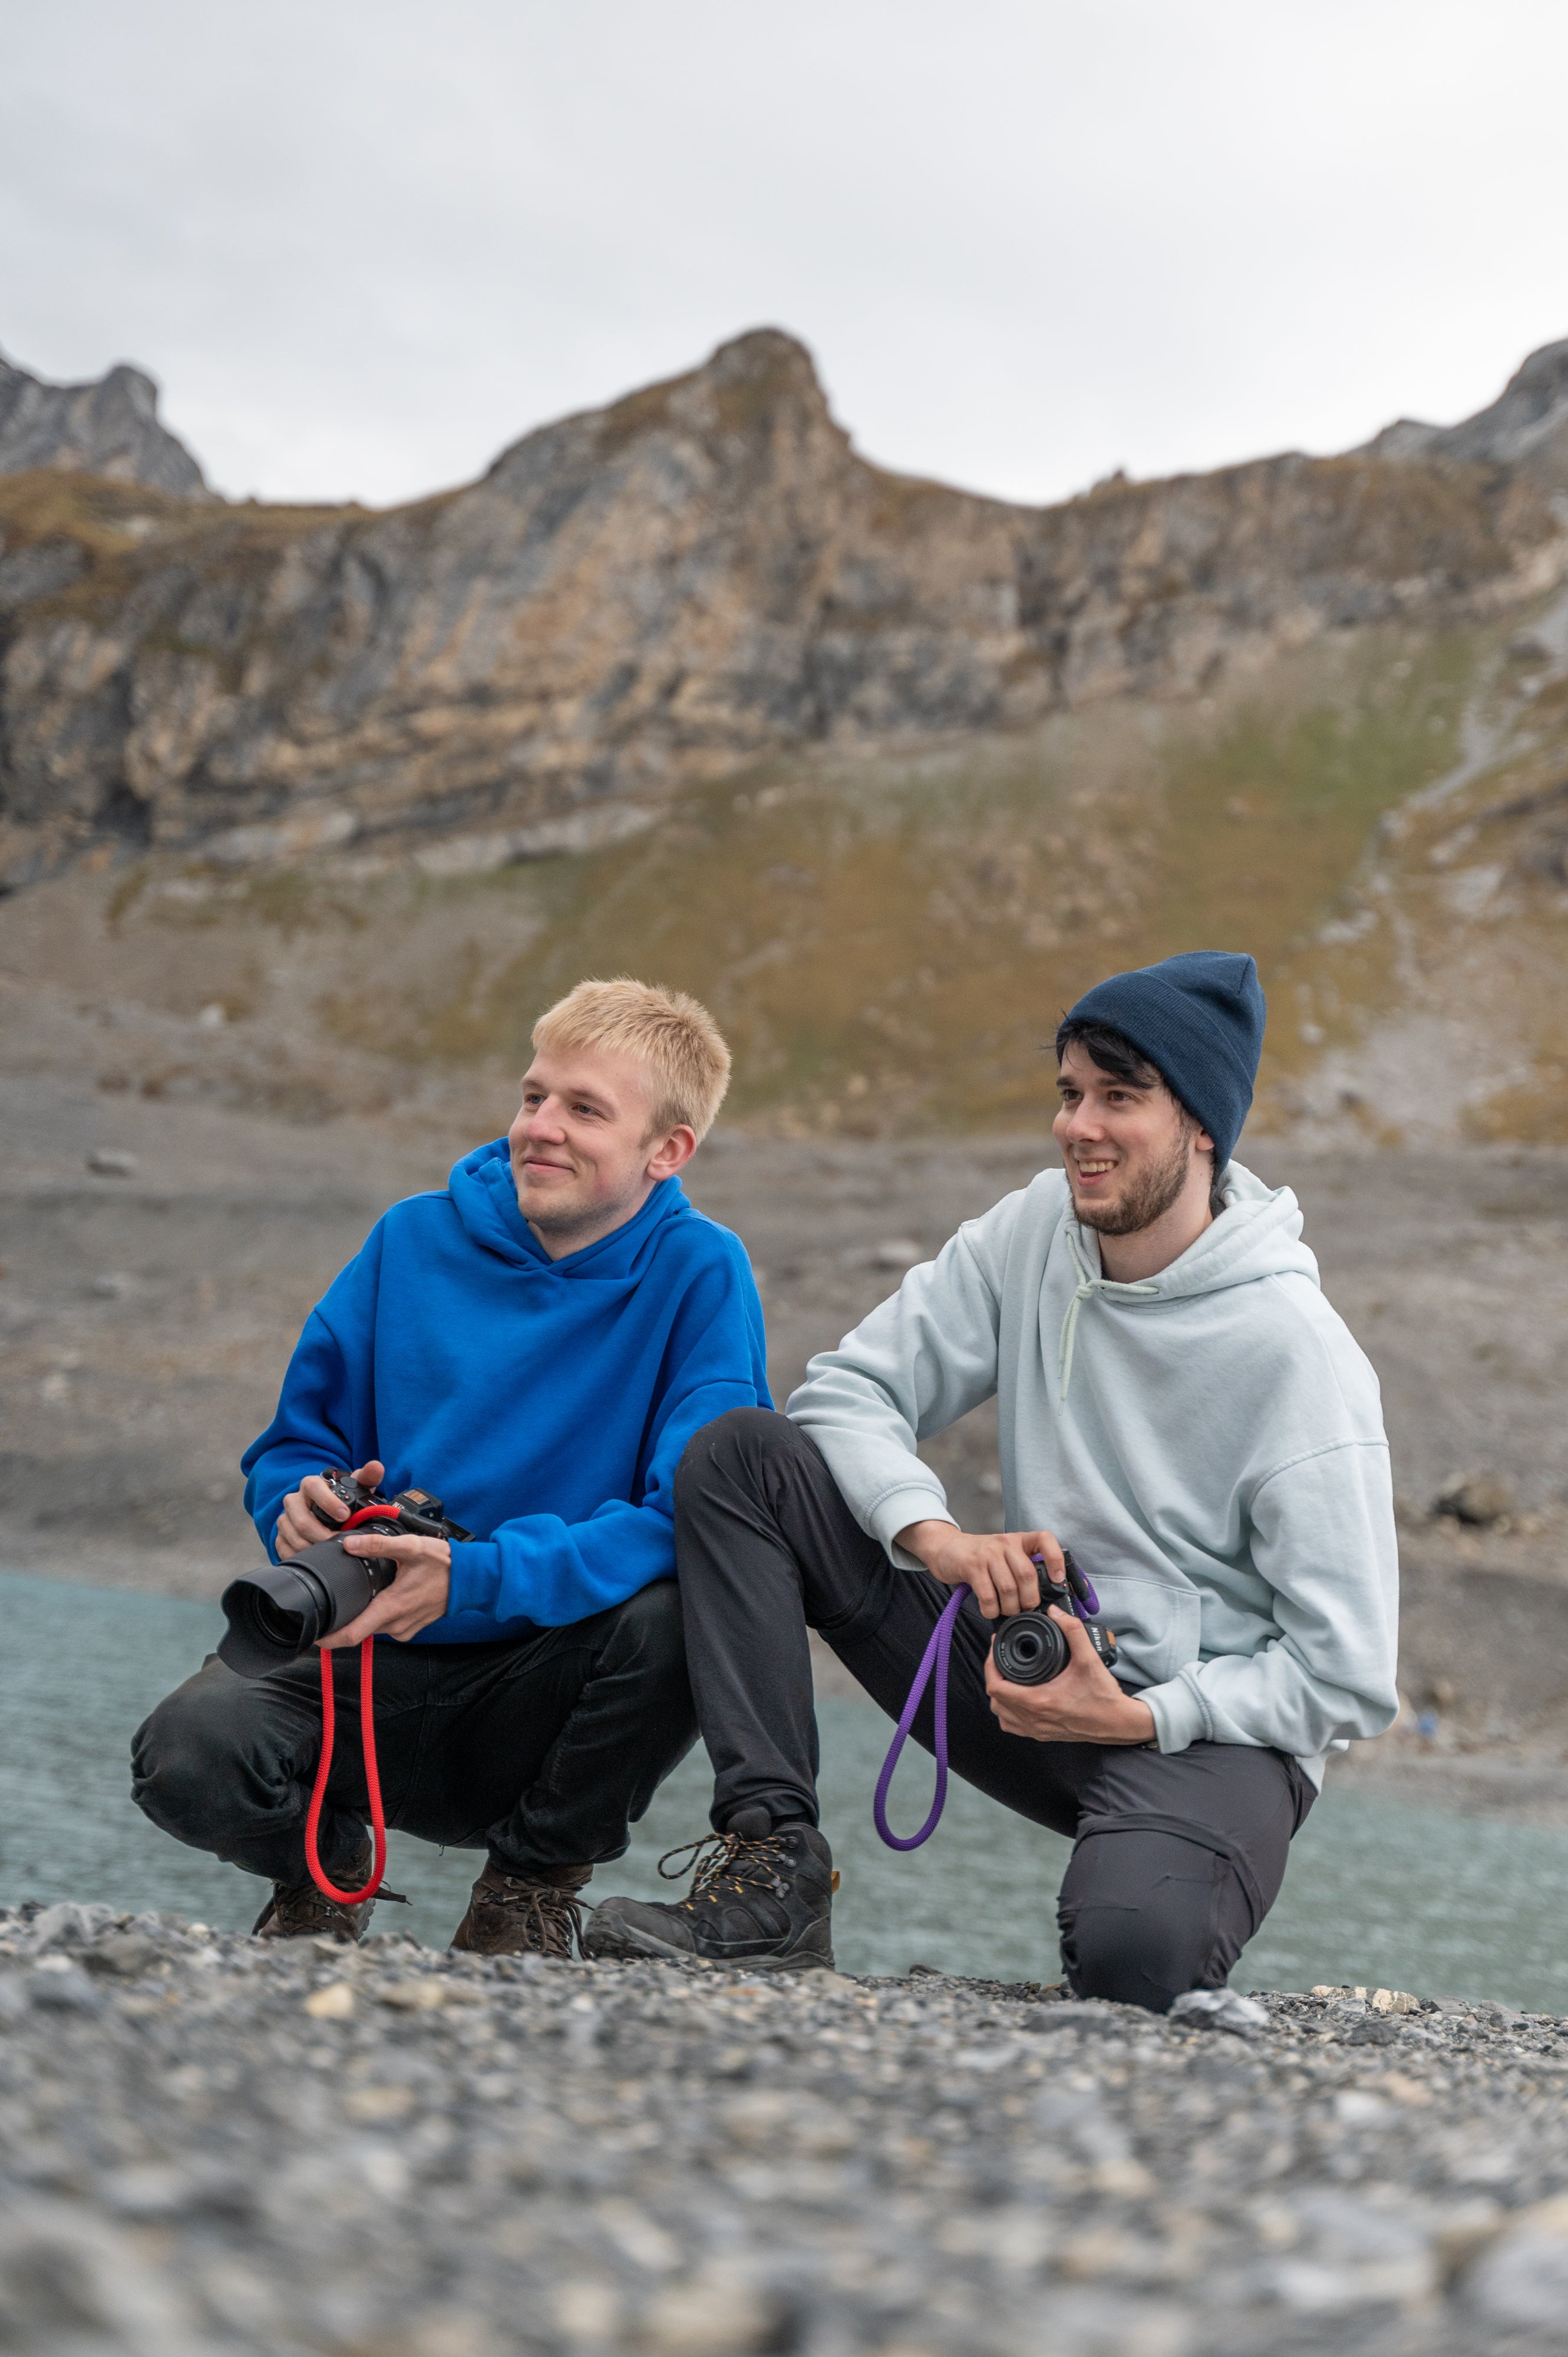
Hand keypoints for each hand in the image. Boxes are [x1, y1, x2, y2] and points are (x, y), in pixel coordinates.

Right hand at [276, 1459, 385, 1560]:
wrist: (329, 1515)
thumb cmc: (343, 1500)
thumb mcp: (356, 1488)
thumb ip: (368, 1477)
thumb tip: (377, 1467)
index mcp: (310, 1485)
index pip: (313, 1487)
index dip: (328, 1502)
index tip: (345, 1515)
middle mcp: (294, 1501)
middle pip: (302, 1521)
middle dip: (323, 1534)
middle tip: (341, 1542)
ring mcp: (285, 1520)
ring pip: (295, 1538)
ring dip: (315, 1548)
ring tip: (332, 1552)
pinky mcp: (280, 1537)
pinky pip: (286, 1550)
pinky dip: (303, 1556)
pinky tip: (317, 1558)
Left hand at [320, 1530, 452, 1646]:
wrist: (471, 1580)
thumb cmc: (444, 1565)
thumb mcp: (411, 1547)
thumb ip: (377, 1545)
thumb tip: (349, 1544)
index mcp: (391, 1608)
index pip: (352, 1635)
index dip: (328, 1639)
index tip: (312, 1636)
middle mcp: (396, 1625)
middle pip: (358, 1630)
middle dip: (343, 1620)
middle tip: (332, 1602)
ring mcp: (404, 1630)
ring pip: (372, 1627)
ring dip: (363, 1615)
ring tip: (358, 1595)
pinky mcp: (411, 1628)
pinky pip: (386, 1626)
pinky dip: (379, 1615)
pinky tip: (382, 1598)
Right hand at [895, 1520, 1066, 1619]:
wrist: (946, 1548)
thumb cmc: (980, 1558)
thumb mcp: (1004, 1555)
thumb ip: (1022, 1568)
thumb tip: (1045, 1595)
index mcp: (1018, 1540)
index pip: (1045, 1539)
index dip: (1056, 1559)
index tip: (1057, 1579)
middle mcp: (1005, 1543)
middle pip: (1027, 1575)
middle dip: (1029, 1599)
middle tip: (1024, 1609)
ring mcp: (988, 1554)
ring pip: (1009, 1588)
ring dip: (1010, 1608)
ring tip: (1007, 1611)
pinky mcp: (971, 1566)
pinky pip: (988, 1596)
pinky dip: (992, 1610)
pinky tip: (990, 1610)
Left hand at [984, 1607, 1156, 1744]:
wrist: (1118, 1723)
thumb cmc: (1103, 1697)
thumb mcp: (1089, 1659)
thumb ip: (1073, 1631)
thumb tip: (1055, 1613)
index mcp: (1038, 1701)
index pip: (996, 1686)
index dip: (990, 1664)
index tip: (996, 1649)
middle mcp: (1033, 1719)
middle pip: (995, 1699)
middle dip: (993, 1676)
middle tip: (1000, 1659)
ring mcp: (1037, 1730)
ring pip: (1001, 1715)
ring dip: (999, 1696)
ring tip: (1006, 1677)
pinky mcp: (1043, 1735)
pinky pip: (1013, 1727)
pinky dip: (1008, 1713)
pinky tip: (1016, 1699)